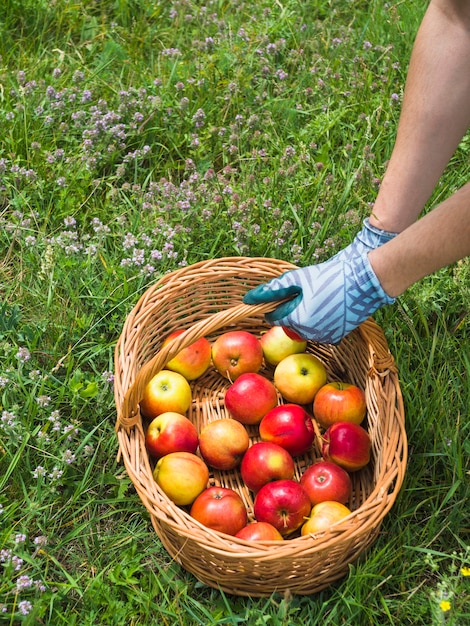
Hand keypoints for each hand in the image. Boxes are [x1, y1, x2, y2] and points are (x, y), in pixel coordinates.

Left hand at [243, 219, 397, 343]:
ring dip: (307, 317)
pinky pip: (320, 332)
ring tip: (321, 299)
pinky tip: (330, 308)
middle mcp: (309, 334)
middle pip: (290, 325)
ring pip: (305, 329)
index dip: (278, 305)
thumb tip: (248, 299)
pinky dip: (321, 322)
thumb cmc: (328, 276)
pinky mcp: (337, 337)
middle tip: (307, 295)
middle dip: (293, 312)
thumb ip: (272, 290)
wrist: (364, 280)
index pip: (274, 317)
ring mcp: (324, 337)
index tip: (288, 295)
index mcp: (297, 319)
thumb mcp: (298, 278)